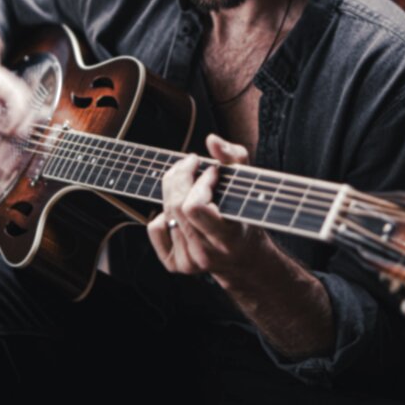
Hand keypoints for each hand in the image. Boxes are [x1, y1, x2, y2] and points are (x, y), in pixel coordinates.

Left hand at [147, 134, 267, 284]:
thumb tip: (211, 140)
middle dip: (182, 177)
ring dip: (174, 191)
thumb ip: (235, 158)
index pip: (194, 206)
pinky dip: (164, 213)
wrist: (245, 259)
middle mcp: (205, 254)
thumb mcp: (249, 186)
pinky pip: (155, 228)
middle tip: (192, 164)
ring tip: (189, 183)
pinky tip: (179, 209)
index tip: (213, 171)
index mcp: (227, 239)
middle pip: (176, 205)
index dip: (200, 182)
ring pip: (165, 213)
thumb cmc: (247, 217)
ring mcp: (188, 261)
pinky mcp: (174, 264)